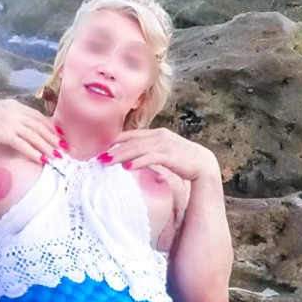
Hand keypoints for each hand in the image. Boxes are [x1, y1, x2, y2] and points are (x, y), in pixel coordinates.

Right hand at [0, 100, 62, 164]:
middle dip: (53, 139)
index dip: (51, 127)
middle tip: (64, 149)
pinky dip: (34, 153)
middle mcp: (15, 112)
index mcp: (15, 106)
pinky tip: (42, 160)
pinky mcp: (5, 134)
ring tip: (57, 156)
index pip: (38, 117)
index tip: (60, 136)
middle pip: (40, 127)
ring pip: (35, 136)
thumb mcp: (0, 113)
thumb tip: (24, 128)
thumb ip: (13, 117)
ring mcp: (11, 123)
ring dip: (47, 147)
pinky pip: (24, 145)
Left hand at [103, 127, 217, 183]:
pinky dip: (138, 162)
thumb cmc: (182, 160)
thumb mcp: (163, 153)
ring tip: (108, 162)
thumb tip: (132, 160)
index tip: (101, 148)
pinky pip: (151, 158)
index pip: (132, 135)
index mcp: (156, 134)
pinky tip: (127, 168)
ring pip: (139, 149)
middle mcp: (159, 136)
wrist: (203, 164)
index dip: (116, 141)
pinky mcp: (171, 156)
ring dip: (122, 155)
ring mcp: (165, 145)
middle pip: (132, 142)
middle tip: (98, 157)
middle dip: (114, 150)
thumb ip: (149, 152)